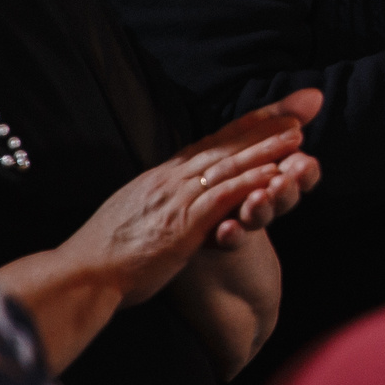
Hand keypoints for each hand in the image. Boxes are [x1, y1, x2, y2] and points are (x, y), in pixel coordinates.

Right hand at [59, 90, 324, 302]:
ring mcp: (175, 200)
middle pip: (226, 143)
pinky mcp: (180, 225)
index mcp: (160, 176)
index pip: (212, 141)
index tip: (281, 111)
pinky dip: (248, 183)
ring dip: (266, 148)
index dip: (249, 123)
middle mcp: (169, 180)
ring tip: (299, 136)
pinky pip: (220, 197)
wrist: (78, 277)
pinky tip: (274, 175)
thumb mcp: (133, 212)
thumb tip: (168, 192)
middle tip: (306, 107)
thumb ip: (157, 198)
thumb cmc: (104, 253)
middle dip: (269, 123)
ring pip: (228, 165)